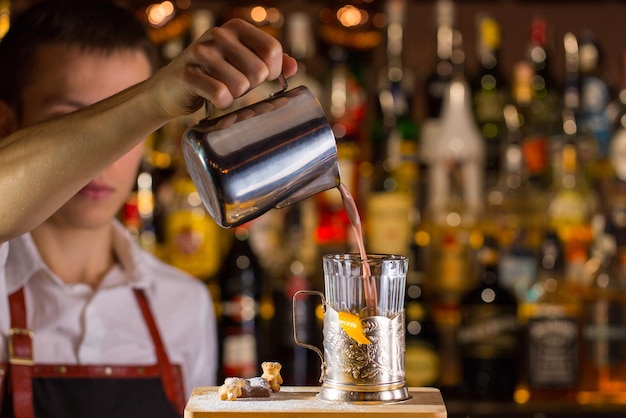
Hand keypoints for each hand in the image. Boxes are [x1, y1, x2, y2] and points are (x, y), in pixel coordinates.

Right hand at [146, 18, 297, 118]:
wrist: (171, 89)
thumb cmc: (214, 76)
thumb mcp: (243, 63)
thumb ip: (270, 62)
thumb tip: (294, 67)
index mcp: (236, 28)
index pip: (272, 50)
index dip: (273, 72)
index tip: (261, 78)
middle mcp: (219, 35)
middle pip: (259, 70)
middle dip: (252, 86)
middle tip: (236, 85)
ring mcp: (201, 52)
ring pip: (241, 85)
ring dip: (236, 96)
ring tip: (223, 90)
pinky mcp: (187, 74)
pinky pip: (221, 94)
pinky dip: (222, 103)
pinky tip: (213, 99)